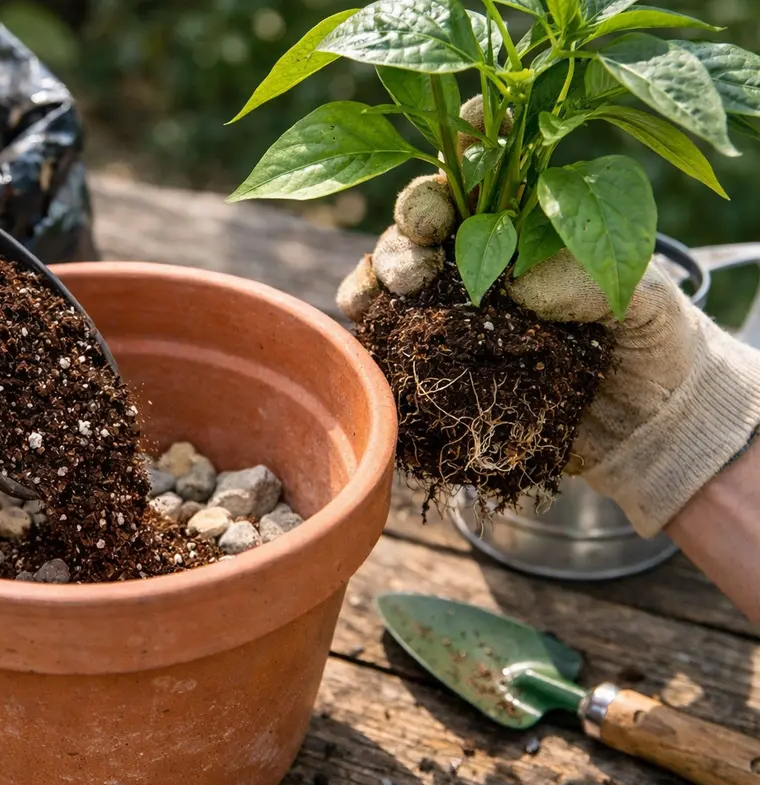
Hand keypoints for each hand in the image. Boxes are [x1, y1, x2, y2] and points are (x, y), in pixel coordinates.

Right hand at [338, 109, 759, 536]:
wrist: (642, 427)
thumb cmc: (651, 345)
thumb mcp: (647, 299)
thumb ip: (589, 276)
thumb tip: (518, 280)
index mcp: (536, 214)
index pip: (497, 161)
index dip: (476, 131)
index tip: (471, 125)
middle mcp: (486, 247)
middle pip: (432, 208)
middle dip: (420, 209)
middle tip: (427, 232)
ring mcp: (453, 298)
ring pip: (397, 258)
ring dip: (389, 261)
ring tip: (404, 284)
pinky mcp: (432, 348)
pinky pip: (383, 320)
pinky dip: (364, 308)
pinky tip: (366, 311)